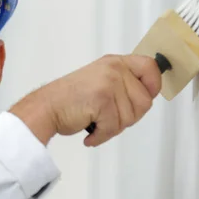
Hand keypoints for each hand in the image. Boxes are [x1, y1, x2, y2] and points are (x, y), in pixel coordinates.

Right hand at [9, 54, 161, 145]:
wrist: (45, 108)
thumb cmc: (69, 99)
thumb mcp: (100, 80)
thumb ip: (122, 83)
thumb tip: (146, 96)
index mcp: (115, 63)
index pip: (150, 67)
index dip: (153, 85)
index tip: (145, 96)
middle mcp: (114, 69)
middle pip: (144, 102)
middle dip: (128, 117)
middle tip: (108, 117)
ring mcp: (109, 83)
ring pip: (130, 118)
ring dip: (112, 128)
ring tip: (95, 122)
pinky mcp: (102, 100)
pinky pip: (114, 127)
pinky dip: (101, 136)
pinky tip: (90, 132)